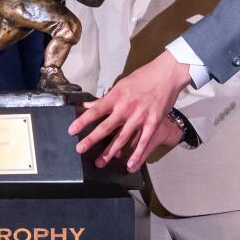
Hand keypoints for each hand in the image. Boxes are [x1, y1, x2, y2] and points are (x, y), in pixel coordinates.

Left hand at [67, 50, 191, 171]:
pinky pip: (143, 142)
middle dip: (92, 140)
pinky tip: (129, 164)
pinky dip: (136, 155)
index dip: (82, 121)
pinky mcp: (153, 123)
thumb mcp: (121, 85)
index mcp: (116, 97)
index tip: (72, 130)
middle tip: (80, 149)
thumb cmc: (143, 78)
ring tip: (100, 163)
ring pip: (122, 138)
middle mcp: (126, 108)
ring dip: (110, 152)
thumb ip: (105, 98)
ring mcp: (140, 117)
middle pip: (106, 127)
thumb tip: (87, 105)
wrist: (167, 74)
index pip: (95, 110)